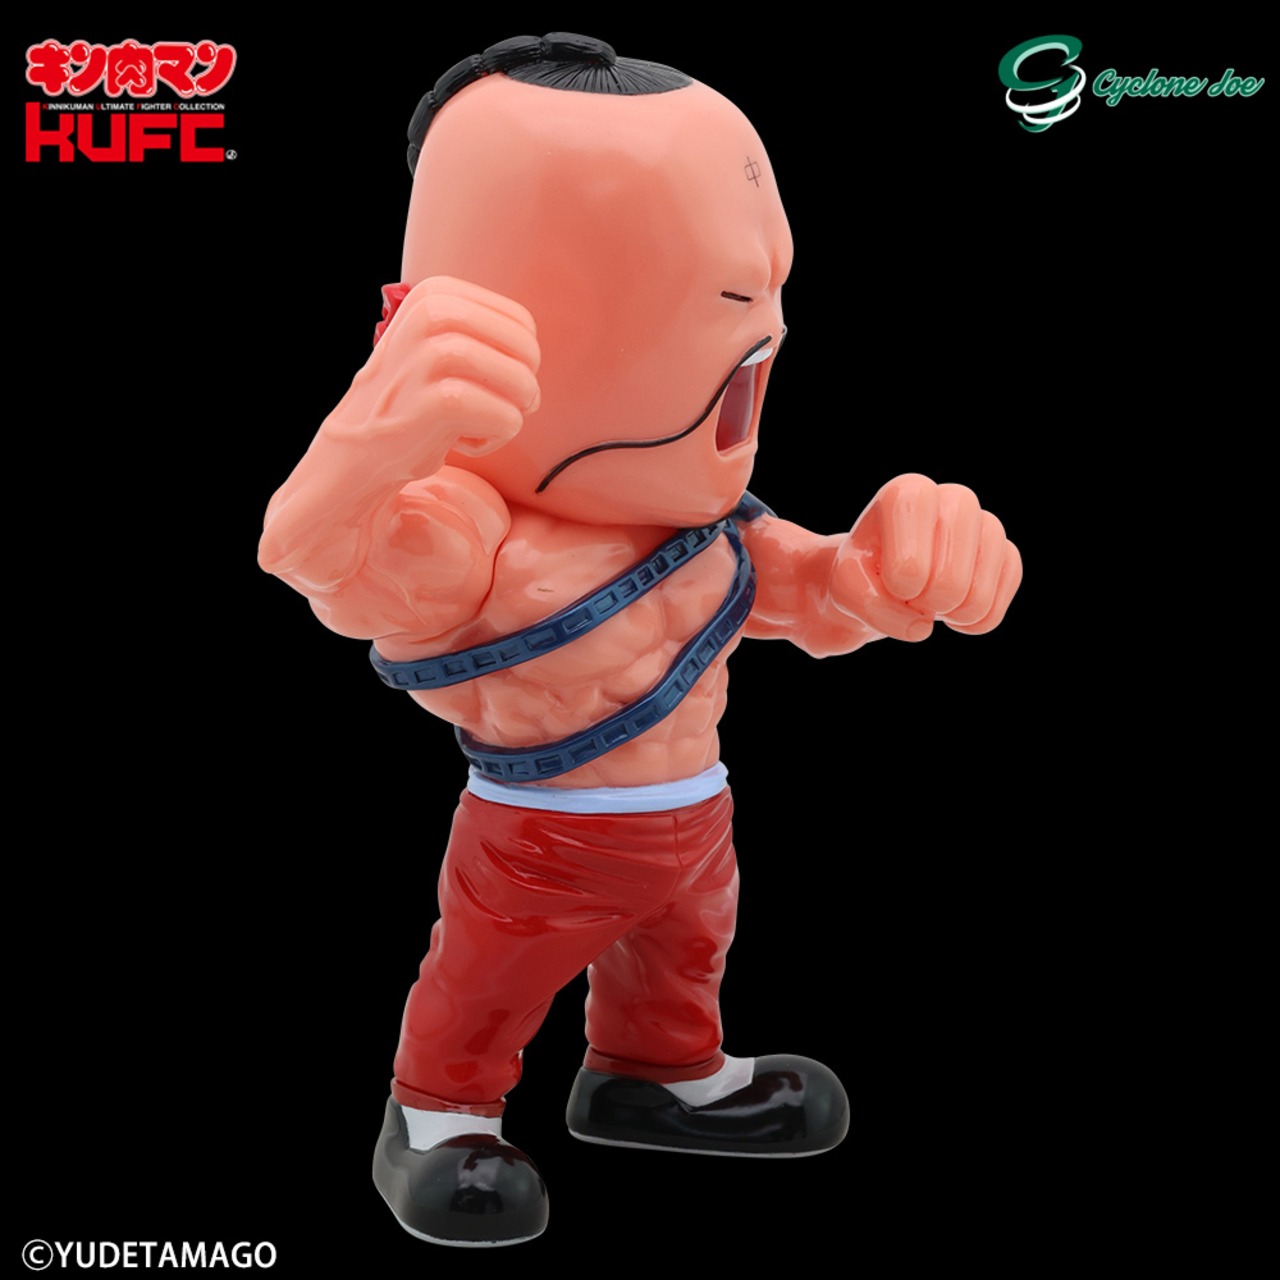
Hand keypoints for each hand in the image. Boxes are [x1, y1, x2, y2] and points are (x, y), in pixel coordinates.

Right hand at [342, 275, 540, 462]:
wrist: (360, 443)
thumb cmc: (415, 395)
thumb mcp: (440, 343)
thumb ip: (488, 333)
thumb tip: (535, 356)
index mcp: (437, 293)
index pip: (523, 324)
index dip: (516, 362)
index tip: (478, 381)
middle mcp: (433, 315)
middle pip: (528, 353)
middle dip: (520, 389)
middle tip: (482, 406)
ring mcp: (432, 357)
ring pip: (524, 385)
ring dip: (510, 414)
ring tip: (472, 422)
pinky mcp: (440, 402)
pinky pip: (508, 420)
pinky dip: (495, 439)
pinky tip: (460, 440)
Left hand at [828, 474, 1021, 640]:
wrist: (881, 586)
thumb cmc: (862, 578)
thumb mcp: (846, 590)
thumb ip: (873, 608)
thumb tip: (923, 626)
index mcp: (908, 494)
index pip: (916, 534)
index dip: (905, 571)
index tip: (894, 586)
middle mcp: (952, 499)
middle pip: (957, 551)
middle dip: (935, 596)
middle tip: (916, 601)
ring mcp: (982, 524)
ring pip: (993, 560)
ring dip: (963, 608)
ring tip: (937, 612)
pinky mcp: (1003, 552)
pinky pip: (1010, 577)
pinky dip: (986, 614)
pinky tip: (959, 622)